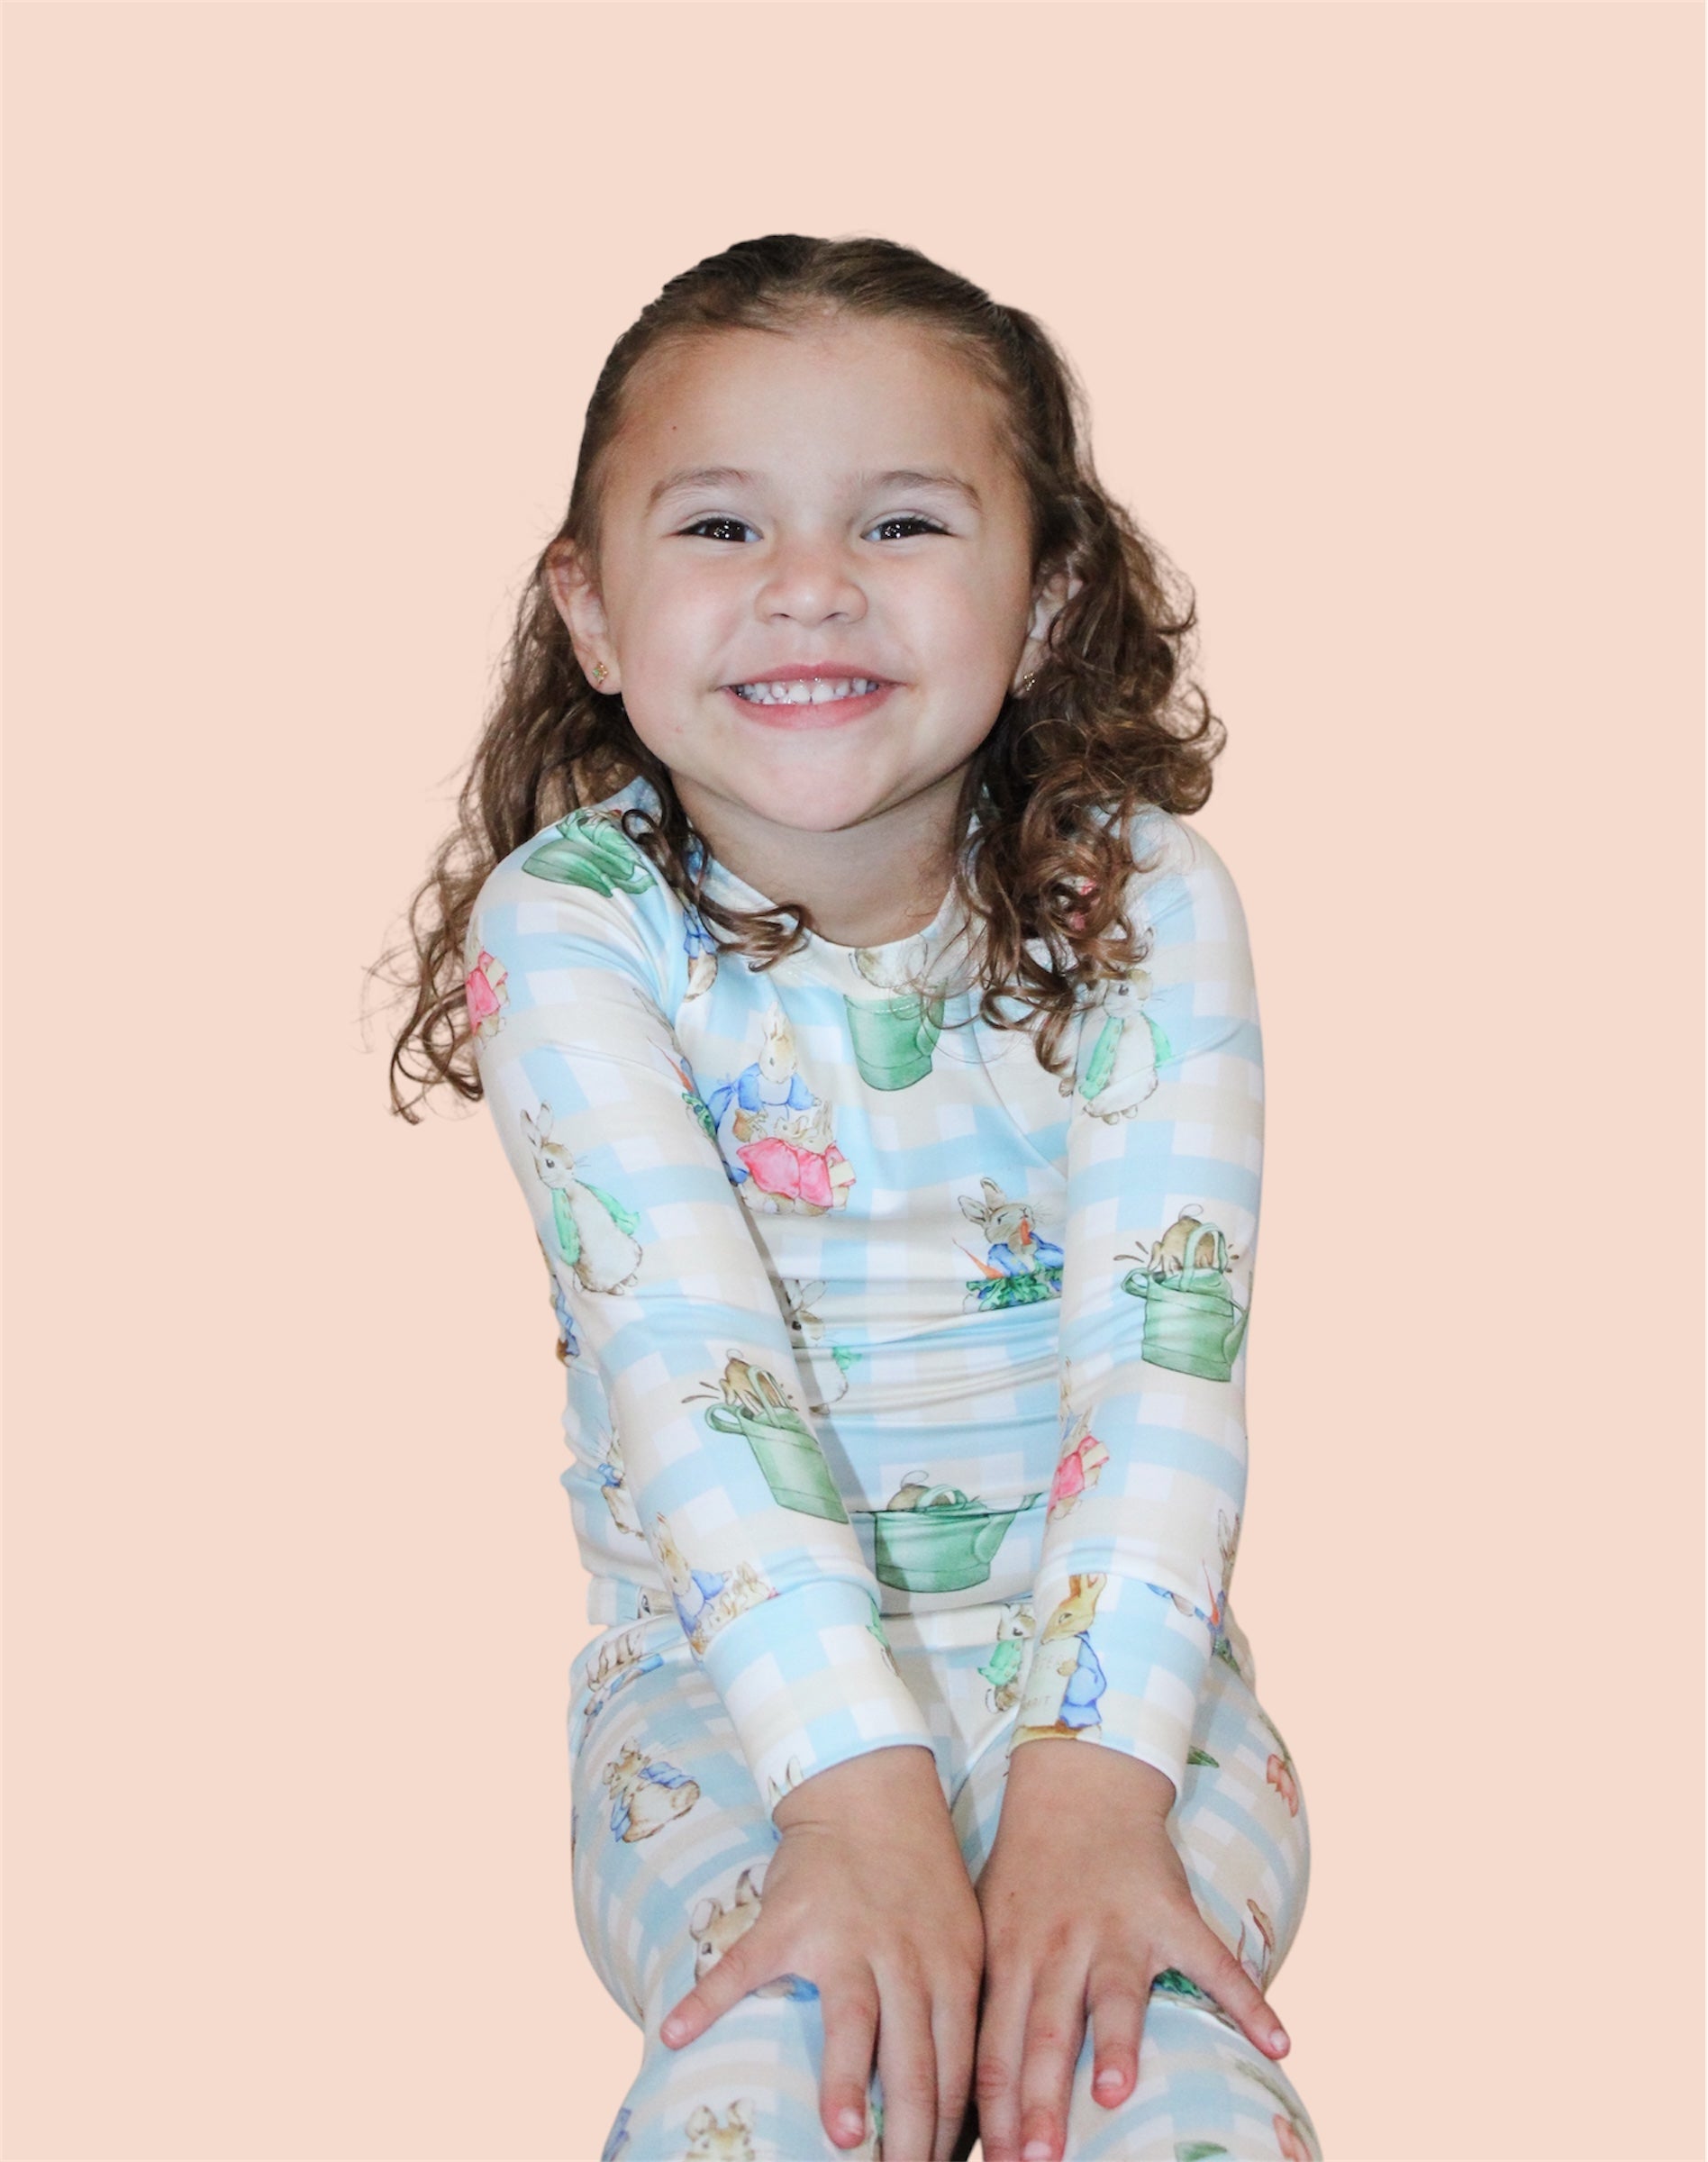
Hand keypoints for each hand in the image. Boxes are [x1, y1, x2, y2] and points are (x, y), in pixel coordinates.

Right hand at [660, 1742, 983, 2161]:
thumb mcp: (961, 1937)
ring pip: (853, 2021)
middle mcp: (904, 1959)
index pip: (959, 2067)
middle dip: (912, 2137)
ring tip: (842, 2137)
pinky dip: (707, 2000)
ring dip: (847, 2083)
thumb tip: (967, 2099)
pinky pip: (745, 1966)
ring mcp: (845, 1939)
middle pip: (915, 2062)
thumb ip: (959, 2007)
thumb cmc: (920, 1876)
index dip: (951, 2131)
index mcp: (951, 1970)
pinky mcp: (790, 1919)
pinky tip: (676, 2034)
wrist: (870, 1788)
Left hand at [973, 1740, 1289, 2161]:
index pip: (993, 2046)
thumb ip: (984, 2006)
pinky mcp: (1172, 1912)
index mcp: (1010, 1957)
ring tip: (1113, 2092)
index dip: (992, 2112)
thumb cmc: (1027, 1877)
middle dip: (1039, 2101)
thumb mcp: (989, 1931)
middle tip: (1038, 2160)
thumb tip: (962, 2091)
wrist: (1078, 1787)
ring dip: (1115, 2042)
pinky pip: (1213, 1959)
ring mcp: (1118, 1929)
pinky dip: (1246, 1999)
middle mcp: (1060, 1945)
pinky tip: (1277, 2042)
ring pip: (1116, 1992)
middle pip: (1044, 2031)